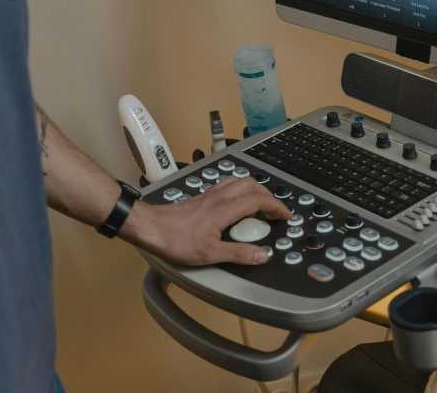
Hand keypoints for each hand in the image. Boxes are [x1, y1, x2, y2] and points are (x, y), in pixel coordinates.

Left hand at [120, 177, 291, 266]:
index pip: (259, 199)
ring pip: (238, 181)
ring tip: (259, 204)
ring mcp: (209, 195)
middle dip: (268, 194)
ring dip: (254, 189)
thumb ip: (239, 254)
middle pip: (251, 184)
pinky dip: (239, 190)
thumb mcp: (210, 254)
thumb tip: (261, 254)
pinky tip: (235, 203)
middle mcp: (219, 197)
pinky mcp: (201, 197)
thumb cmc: (175, 239)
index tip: (285, 214)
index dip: (277, 206)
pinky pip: (226, 185)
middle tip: (275, 209)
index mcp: (225, 208)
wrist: (151, 227)